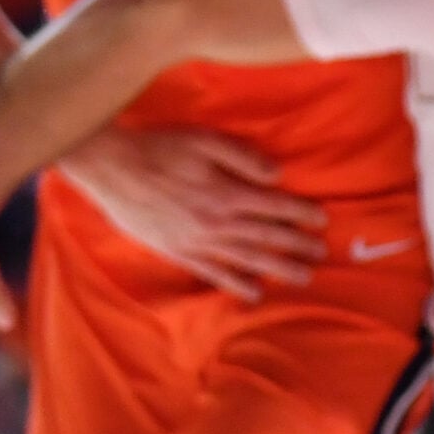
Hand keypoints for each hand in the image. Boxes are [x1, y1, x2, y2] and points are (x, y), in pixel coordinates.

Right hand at [56, 124, 327, 301]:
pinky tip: (254, 293)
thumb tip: (277, 175)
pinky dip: (235, 283)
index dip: (301, 213)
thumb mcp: (205, 141)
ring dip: (276, 268)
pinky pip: (212, 272)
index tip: (323, 221)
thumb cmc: (159, 148)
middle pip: (266, 236)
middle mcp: (216, 222)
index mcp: (226, 193)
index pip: (275, 206)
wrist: (110, 168)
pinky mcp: (177, 251)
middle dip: (297, 246)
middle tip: (320, 256)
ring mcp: (196, 241)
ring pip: (246, 258)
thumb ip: (243, 158)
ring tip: (302, 278)